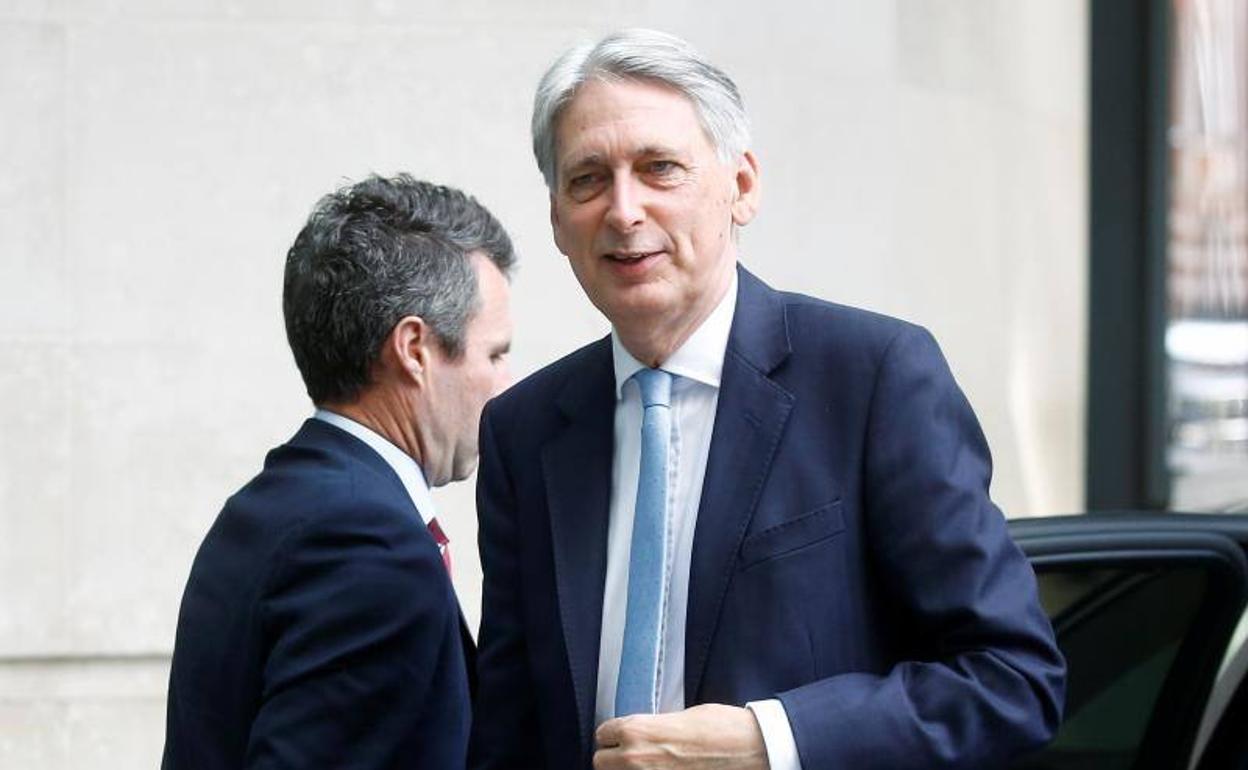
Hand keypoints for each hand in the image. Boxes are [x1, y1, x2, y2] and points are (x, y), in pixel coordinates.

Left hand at [593, 703, 768, 768]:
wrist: (750, 749)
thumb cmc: (721, 729)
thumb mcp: (680, 717)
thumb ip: (652, 728)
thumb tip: (642, 736)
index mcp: (636, 731)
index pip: (602, 734)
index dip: (613, 735)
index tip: (621, 738)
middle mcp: (634, 758)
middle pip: (601, 763)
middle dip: (614, 759)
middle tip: (631, 757)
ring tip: (648, 767)